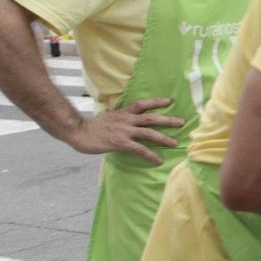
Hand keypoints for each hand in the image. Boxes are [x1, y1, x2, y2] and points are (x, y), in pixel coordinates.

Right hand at [68, 96, 184, 164]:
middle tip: (182, 121)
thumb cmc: (90, 127)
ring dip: (164, 138)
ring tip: (175, 143)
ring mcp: (124, 131)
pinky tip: (158, 160)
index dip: (156, 102)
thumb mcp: (107, 118)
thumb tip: (125, 123)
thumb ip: (119, 119)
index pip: (142, 104)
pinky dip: (150, 155)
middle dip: (167, 119)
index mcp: (123, 113)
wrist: (78, 132)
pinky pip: (140, 149)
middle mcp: (126, 120)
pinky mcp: (121, 143)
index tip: (169, 100)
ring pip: (149, 133)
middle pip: (151, 118)